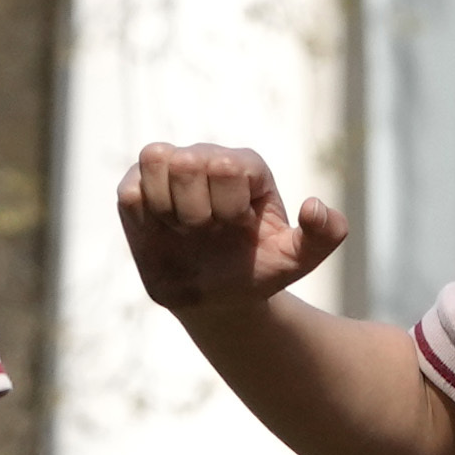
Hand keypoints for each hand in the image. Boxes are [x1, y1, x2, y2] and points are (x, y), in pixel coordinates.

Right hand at [115, 143, 349, 311]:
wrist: (215, 298)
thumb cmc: (255, 269)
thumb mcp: (296, 260)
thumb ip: (324, 236)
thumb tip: (314, 206)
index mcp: (246, 166)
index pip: (227, 167)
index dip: (228, 208)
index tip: (236, 228)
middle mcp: (206, 157)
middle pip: (188, 162)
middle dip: (198, 212)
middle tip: (207, 231)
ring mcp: (169, 169)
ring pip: (155, 160)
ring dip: (168, 209)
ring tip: (183, 228)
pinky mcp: (136, 188)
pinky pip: (130, 191)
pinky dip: (146, 218)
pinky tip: (162, 232)